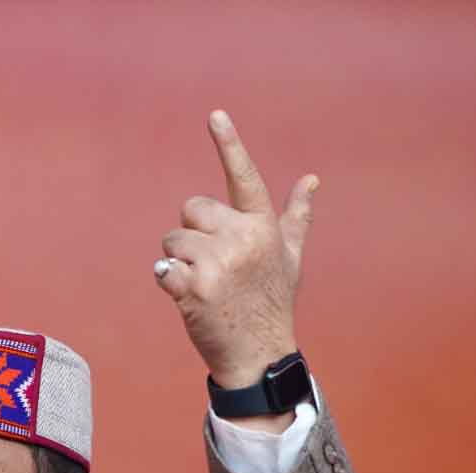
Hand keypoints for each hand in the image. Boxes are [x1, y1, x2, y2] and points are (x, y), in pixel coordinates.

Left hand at [155, 110, 316, 390]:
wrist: (259, 354)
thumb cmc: (271, 303)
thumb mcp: (289, 258)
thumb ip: (296, 217)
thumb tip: (312, 180)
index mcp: (263, 228)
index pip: (244, 178)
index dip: (229, 144)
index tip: (215, 115)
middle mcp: (243, 239)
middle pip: (191, 210)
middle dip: (193, 234)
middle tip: (212, 266)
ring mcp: (218, 264)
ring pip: (173, 240)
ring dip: (179, 262)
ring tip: (205, 286)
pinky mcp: (193, 288)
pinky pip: (163, 268)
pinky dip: (168, 282)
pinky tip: (189, 299)